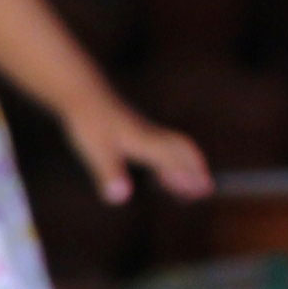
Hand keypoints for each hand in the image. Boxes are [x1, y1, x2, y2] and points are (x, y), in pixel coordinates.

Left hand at [63, 102, 213, 205]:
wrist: (80, 91)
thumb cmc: (88, 121)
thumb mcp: (96, 150)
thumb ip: (109, 173)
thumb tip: (120, 196)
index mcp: (144, 142)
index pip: (174, 160)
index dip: (187, 176)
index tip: (203, 190)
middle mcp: (149, 135)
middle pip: (182, 149)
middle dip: (196, 168)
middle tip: (207, 188)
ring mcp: (142, 130)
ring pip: (173, 146)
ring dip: (184, 165)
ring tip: (188, 186)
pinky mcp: (133, 128)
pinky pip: (159, 145)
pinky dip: (166, 161)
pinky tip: (160, 172)